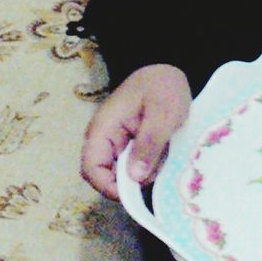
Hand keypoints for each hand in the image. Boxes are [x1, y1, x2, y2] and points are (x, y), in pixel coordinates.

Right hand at [81, 64, 190, 199]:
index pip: (91, 169)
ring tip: (166, 152)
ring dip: (145, 171)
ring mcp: (117, 143)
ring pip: (124, 174)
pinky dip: (151, 165)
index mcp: (103, 129)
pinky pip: (136, 165)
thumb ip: (149, 144)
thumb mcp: (162, 114)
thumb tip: (134, 178)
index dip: (108, 187)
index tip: (135, 192)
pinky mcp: (130, 145)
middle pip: (107, 176)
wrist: (170, 68)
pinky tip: (166, 152)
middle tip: (158, 169)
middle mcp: (104, 140)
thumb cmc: (163, 86)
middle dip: (132, 181)